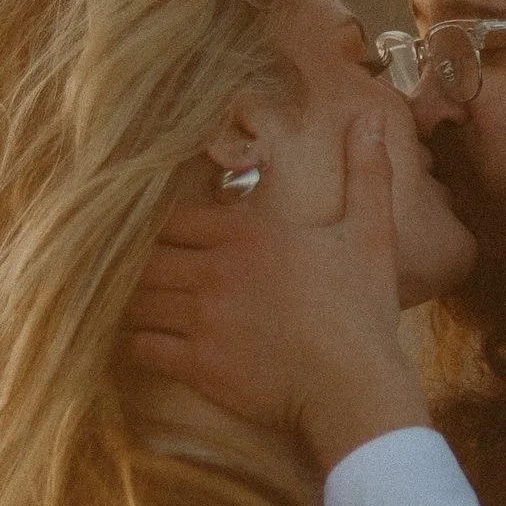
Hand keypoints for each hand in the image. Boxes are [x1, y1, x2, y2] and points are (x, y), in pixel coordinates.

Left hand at [125, 113, 429, 470]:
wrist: (355, 388)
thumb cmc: (363, 311)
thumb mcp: (370, 234)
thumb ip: (367, 174)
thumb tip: (371, 116)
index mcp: (248, 233)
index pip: (173, 218)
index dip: (162, 228)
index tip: (159, 239)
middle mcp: (216, 270)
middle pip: (147, 256)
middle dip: (141, 264)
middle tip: (136, 273)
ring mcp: (202, 318)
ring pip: (139, 299)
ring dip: (134, 301)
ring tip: (135, 305)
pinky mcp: (197, 364)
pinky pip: (143, 346)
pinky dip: (137, 343)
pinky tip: (144, 344)